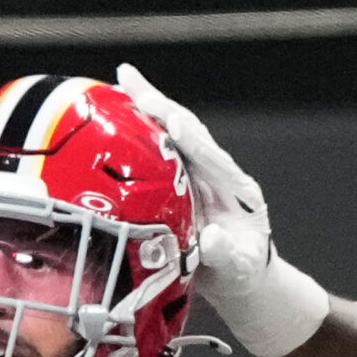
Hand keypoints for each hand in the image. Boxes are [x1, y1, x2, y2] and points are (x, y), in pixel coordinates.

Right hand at [116, 64, 329, 355]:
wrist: (241, 278)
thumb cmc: (243, 274)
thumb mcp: (238, 269)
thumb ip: (226, 255)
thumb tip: (211, 239)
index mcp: (236, 190)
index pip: (211, 159)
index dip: (191, 140)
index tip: (172, 121)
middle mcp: (217, 174)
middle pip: (188, 132)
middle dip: (160, 107)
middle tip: (131, 81)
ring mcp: (197, 173)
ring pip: (172, 134)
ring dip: (148, 107)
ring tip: (123, 79)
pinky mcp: (180, 179)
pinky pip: (158, 149)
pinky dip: (139, 128)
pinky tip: (113, 110)